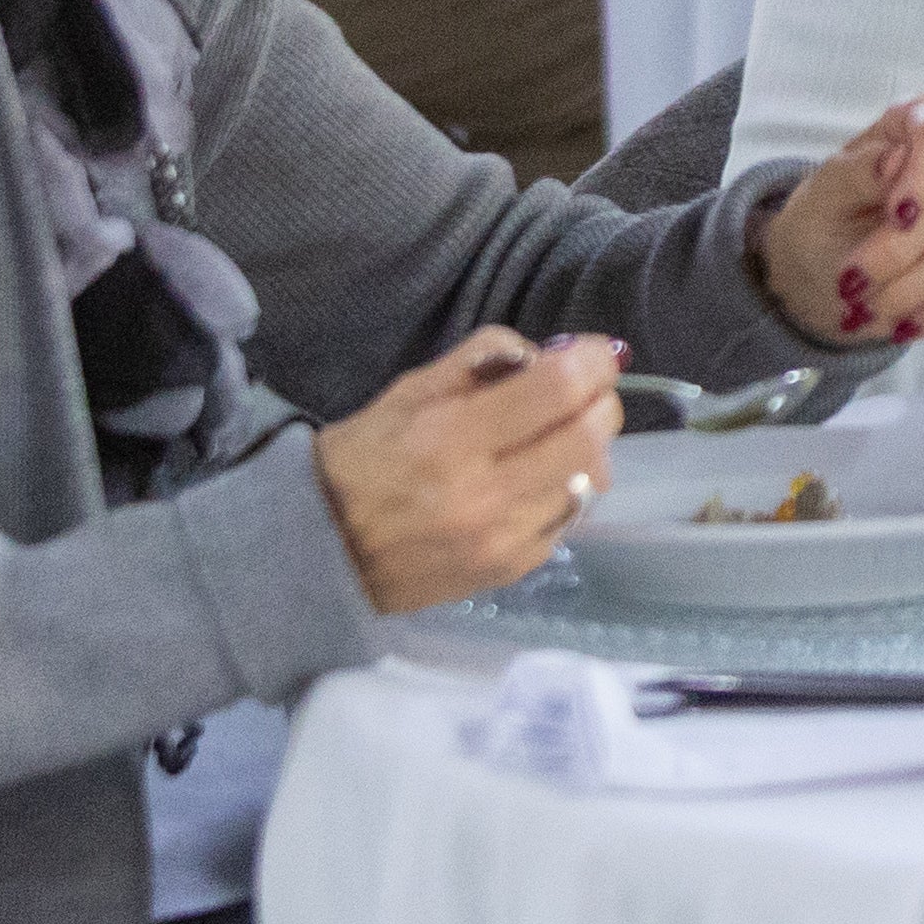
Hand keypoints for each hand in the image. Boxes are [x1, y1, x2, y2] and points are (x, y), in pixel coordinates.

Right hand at [312, 326, 624, 615]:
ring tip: (557, 438)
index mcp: (450, 437)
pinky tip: (536, 482)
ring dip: (588, 451)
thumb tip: (553, 353)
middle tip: (587, 393)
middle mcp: (484, 494)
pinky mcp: (510, 571)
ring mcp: (502, 540)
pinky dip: (566, 492)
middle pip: (589, 438)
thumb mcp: (411, 390)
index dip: (593, 361)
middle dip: (602, 404)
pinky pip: (568, 521)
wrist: (321, 553)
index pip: (558, 390)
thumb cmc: (363, 458)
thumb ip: (485, 359)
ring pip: (588, 482)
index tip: (597, 352)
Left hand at [751, 96, 923, 349]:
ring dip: (916, 288)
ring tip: (867, 311)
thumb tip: (896, 158)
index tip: (894, 218)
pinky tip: (906, 325)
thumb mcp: (820, 195)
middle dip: (905, 251)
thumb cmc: (825, 220)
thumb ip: (855, 172)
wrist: (829, 271)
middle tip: (853, 285)